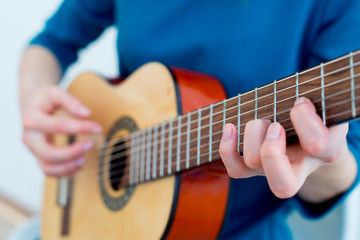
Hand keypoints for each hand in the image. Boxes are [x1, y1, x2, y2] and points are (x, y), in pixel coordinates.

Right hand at [21, 86, 102, 176]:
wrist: (31, 104)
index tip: (98, 128)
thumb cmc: (44, 98)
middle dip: (72, 152)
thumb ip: (70, 101)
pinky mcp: (38, 157)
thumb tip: (87, 113)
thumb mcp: (55, 93)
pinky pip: (49, 171)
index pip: (58, 127)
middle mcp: (29, 137)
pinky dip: (65, 172)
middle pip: (49, 153)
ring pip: (47, 167)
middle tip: (91, 144)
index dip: (81, 128)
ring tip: (85, 158)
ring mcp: (33, 150)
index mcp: (31, 119)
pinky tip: (79, 164)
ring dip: (68, 167)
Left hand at [219, 97, 348, 198]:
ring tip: (264, 121)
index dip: (304, 119)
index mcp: (325, 151)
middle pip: (283, 183)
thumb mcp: (326, 105)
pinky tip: (230, 127)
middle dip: (270, 149)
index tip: (299, 102)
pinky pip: (235, 169)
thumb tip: (299, 102)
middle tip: (275, 126)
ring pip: (254, 164)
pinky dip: (227, 148)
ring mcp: (274, 171)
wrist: (312, 133)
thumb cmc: (317, 114)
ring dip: (253, 134)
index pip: (317, 145)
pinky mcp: (253, 168)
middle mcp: (299, 169)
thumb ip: (319, 102)